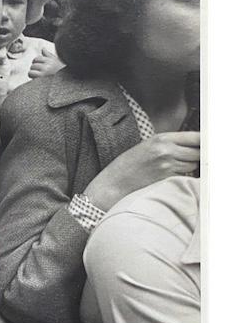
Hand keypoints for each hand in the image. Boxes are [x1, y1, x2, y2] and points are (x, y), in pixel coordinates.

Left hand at [28, 48, 63, 78]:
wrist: (66, 82)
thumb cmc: (59, 72)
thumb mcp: (55, 62)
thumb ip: (48, 55)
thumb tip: (43, 48)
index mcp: (51, 60)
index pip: (37, 58)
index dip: (37, 63)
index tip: (41, 68)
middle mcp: (48, 63)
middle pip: (34, 62)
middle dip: (35, 67)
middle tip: (40, 73)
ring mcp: (45, 69)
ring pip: (32, 67)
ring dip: (33, 72)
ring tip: (39, 76)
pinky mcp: (42, 76)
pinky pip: (31, 73)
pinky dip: (32, 76)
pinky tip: (36, 79)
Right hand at [85, 132, 200, 210]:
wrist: (113, 185)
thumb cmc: (126, 166)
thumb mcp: (145, 147)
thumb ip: (168, 144)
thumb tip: (193, 146)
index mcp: (161, 139)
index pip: (195, 137)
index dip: (204, 141)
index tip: (209, 144)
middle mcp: (167, 151)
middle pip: (198, 152)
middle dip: (197, 155)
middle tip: (190, 158)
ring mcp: (168, 167)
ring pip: (193, 166)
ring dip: (190, 167)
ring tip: (174, 169)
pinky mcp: (168, 181)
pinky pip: (184, 178)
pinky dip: (181, 178)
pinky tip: (168, 178)